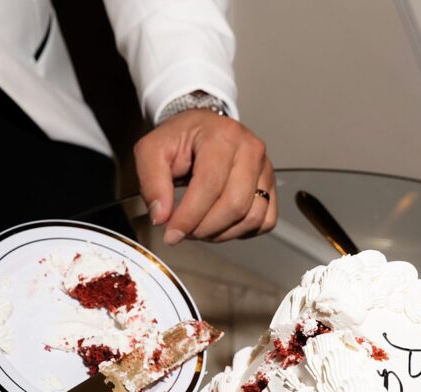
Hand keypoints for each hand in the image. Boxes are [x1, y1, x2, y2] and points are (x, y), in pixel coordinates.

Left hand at [135, 109, 275, 244]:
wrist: (201, 129)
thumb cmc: (180, 138)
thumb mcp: (151, 151)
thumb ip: (152, 182)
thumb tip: (161, 216)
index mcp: (222, 135)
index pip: (210, 185)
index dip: (189, 217)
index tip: (171, 234)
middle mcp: (250, 149)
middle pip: (234, 205)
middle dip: (204, 228)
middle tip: (183, 231)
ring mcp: (265, 168)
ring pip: (251, 217)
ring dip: (221, 233)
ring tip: (199, 227)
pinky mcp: (270, 185)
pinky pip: (264, 221)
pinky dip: (241, 231)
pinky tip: (220, 225)